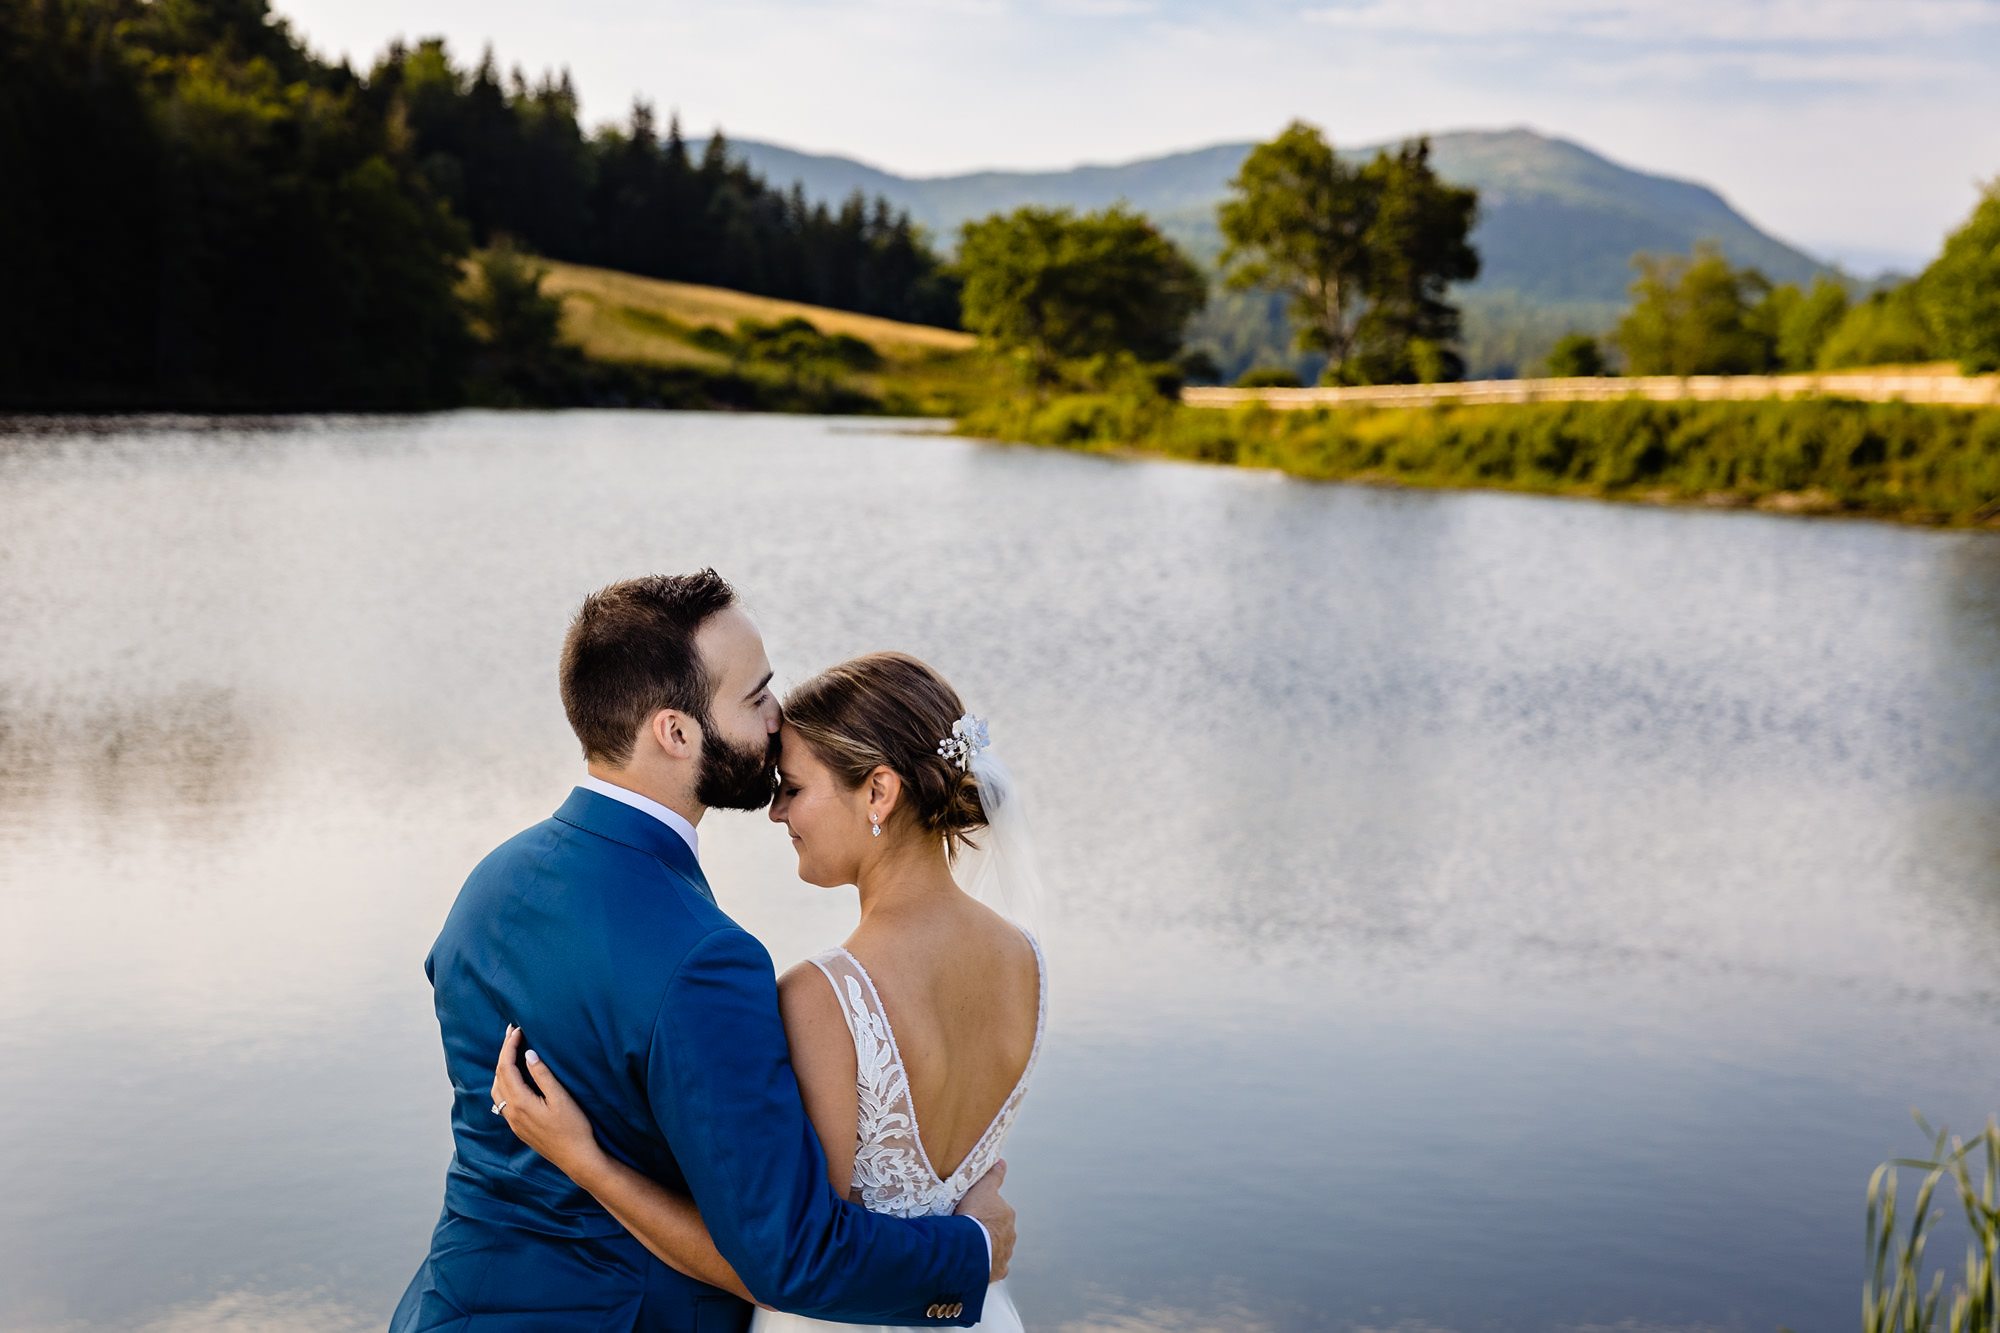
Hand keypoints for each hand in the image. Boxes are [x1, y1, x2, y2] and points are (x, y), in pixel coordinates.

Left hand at [492, 1024, 601, 1177]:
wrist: (577, 1159)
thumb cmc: (574, 1128)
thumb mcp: (561, 1098)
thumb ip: (543, 1075)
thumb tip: (529, 1054)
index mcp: (521, 1102)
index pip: (507, 1067)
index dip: (510, 1046)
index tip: (517, 1029)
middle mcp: (511, 1113)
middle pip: (499, 1076)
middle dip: (504, 1052)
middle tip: (512, 1032)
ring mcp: (513, 1122)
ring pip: (497, 1090)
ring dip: (501, 1068)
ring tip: (511, 1051)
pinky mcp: (519, 1128)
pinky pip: (502, 1101)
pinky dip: (504, 1083)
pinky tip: (513, 1079)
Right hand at [954, 1158, 1014, 1280]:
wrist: (971, 1247)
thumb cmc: (974, 1216)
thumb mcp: (981, 1189)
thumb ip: (993, 1176)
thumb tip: (1002, 1162)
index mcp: (1007, 1215)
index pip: (997, 1210)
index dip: (984, 1210)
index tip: (972, 1213)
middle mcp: (1010, 1234)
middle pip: (999, 1230)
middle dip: (987, 1230)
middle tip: (968, 1230)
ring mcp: (1005, 1254)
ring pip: (997, 1248)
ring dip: (987, 1247)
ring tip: (969, 1247)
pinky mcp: (998, 1271)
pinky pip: (995, 1267)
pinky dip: (988, 1265)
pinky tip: (978, 1264)